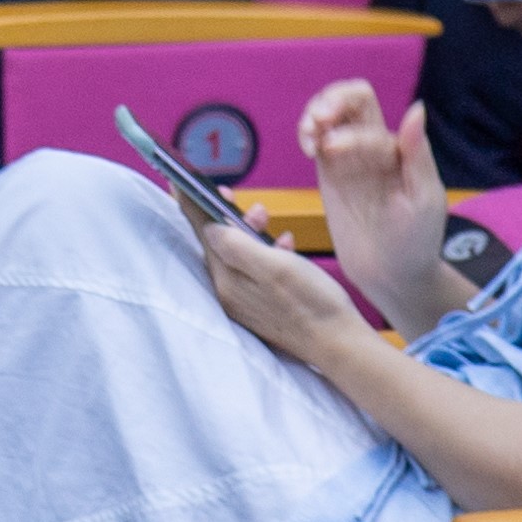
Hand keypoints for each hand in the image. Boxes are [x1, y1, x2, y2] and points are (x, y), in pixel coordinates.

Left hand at [191, 208, 381, 372]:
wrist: (339, 343)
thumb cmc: (312, 303)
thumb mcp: (275, 266)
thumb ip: (237, 245)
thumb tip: (209, 226)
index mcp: (226, 281)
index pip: (202, 233)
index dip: (192, 203)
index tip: (181, 179)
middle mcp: (228, 293)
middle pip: (218, 243)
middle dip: (230, 217)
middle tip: (253, 206)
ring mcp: (244, 301)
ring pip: (237, 254)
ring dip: (251, 232)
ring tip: (268, 221)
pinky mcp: (261, 304)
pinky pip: (254, 268)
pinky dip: (267, 251)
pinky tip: (285, 245)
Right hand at [295, 74, 461, 335]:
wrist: (392, 276)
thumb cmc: (417, 240)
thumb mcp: (424, 197)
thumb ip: (417, 153)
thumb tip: (416, 107)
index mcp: (398, 147)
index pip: (368, 116)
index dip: (347, 126)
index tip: (337, 149)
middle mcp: (373, 146)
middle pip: (350, 100)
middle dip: (330, 100)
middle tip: (318, 121)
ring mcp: (349, 159)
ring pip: (330, 115)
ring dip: (314, 113)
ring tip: (309, 134)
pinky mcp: (329, 176)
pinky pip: (317, 141)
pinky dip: (307, 133)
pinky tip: (308, 147)